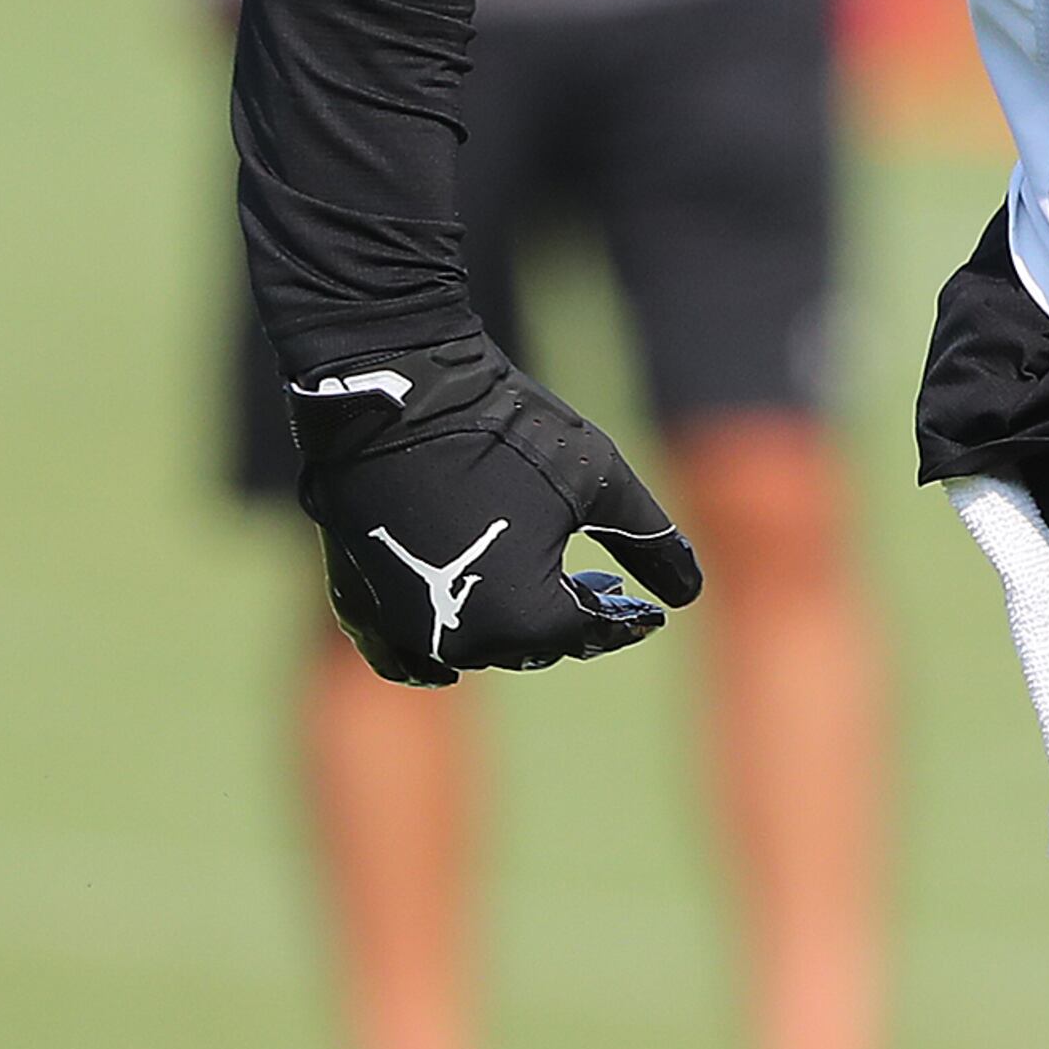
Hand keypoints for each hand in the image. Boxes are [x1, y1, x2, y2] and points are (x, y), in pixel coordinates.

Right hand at [282, 336, 701, 687]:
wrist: (398, 396)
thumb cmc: (510, 434)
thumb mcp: (601, 482)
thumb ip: (652, 543)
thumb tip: (690, 592)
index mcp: (524, 620)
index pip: (589, 632)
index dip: (624, 619)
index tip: (649, 611)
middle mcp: (458, 642)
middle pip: (531, 645)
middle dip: (570, 619)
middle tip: (601, 589)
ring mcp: (400, 628)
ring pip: (473, 647)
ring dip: (511, 626)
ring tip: (545, 592)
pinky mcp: (358, 604)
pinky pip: (404, 653)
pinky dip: (438, 649)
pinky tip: (465, 636)